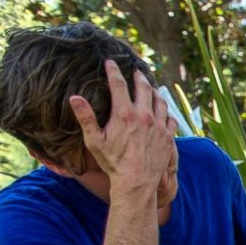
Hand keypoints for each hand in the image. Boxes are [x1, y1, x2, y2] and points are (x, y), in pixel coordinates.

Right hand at [68, 61, 176, 193]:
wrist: (136, 182)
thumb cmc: (112, 162)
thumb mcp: (94, 140)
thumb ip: (85, 117)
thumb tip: (74, 97)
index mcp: (124, 113)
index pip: (118, 84)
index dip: (113, 71)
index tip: (111, 62)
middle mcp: (144, 116)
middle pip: (143, 88)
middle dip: (138, 77)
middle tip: (135, 72)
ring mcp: (159, 126)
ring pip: (160, 101)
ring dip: (154, 91)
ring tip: (150, 87)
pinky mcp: (168, 136)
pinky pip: (170, 117)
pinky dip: (166, 110)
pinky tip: (163, 110)